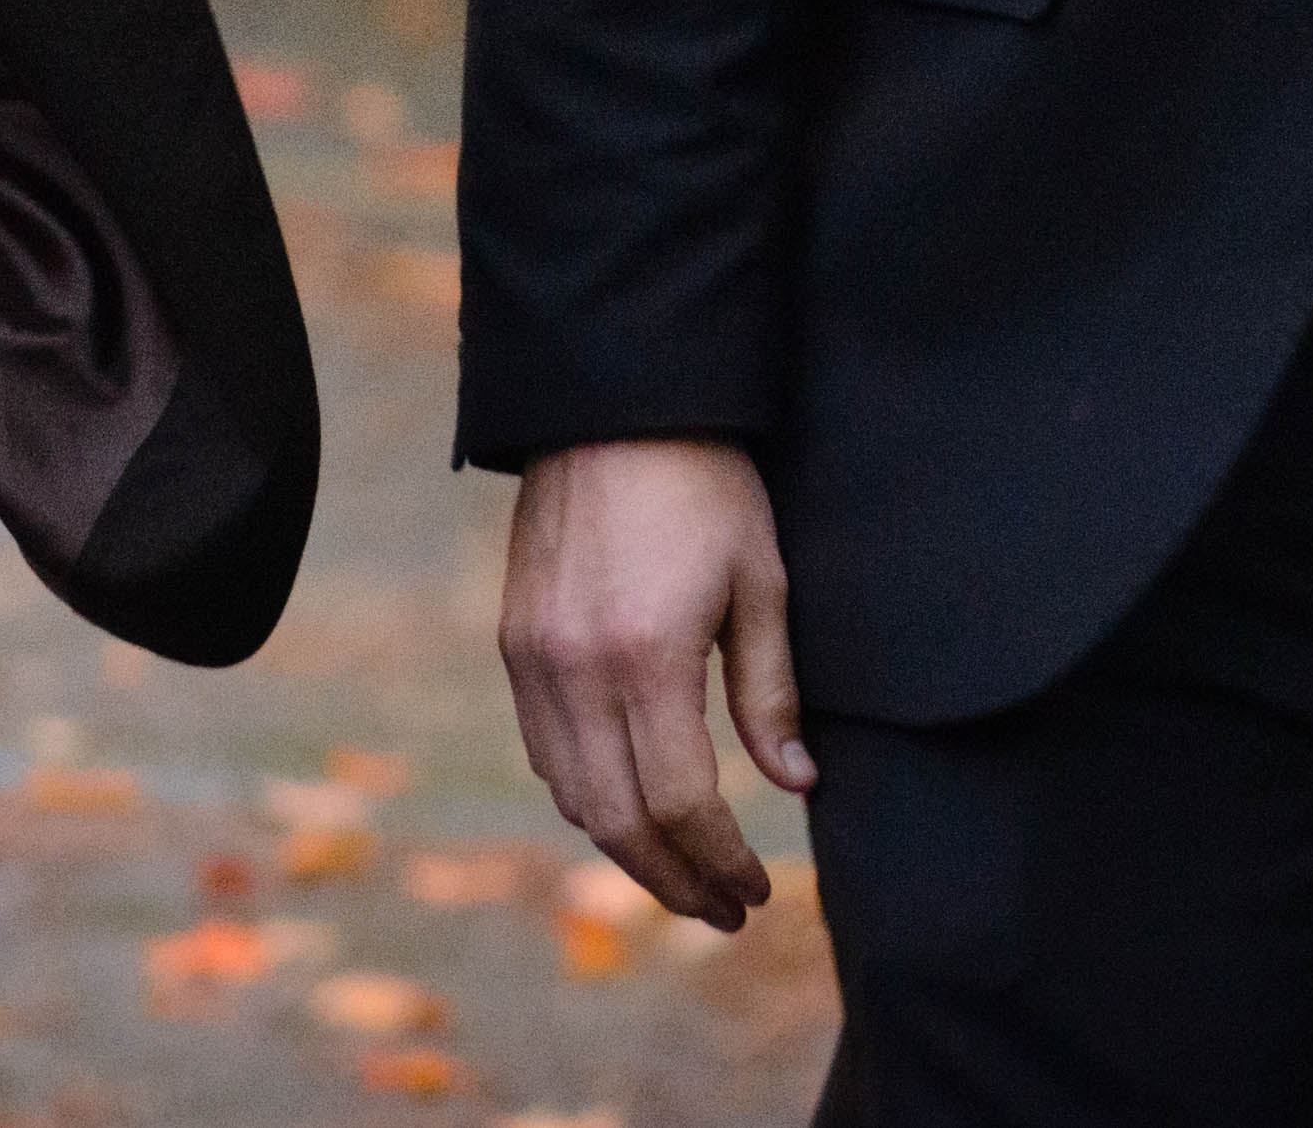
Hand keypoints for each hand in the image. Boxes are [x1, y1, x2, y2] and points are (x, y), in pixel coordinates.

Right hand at [496, 437, 806, 929]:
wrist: (611, 403)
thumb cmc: (705, 483)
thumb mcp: (761, 581)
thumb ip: (771, 692)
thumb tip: (797, 784)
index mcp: (646, 658)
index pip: (682, 803)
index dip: (721, 862)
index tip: (758, 891)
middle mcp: (575, 671)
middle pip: (618, 822)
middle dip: (674, 882)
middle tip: (724, 908)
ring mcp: (534, 659)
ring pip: (573, 796)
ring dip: (628, 848)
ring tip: (685, 870)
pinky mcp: (514, 642)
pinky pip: (544, 751)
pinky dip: (588, 795)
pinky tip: (633, 801)